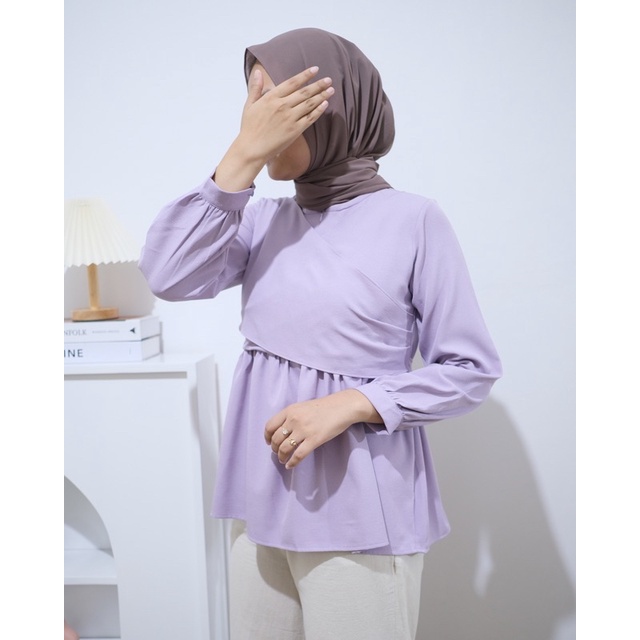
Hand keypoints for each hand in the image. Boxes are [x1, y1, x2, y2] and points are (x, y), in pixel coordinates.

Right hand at [238, 65, 333, 164]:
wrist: (252, 149)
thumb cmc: (249, 128)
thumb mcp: (250, 105)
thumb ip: (256, 88)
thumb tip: (258, 71)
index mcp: (271, 98)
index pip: (292, 83)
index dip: (305, 75)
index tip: (315, 70)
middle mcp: (282, 106)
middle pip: (304, 93)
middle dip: (318, 85)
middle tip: (329, 80)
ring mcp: (290, 119)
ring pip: (309, 104)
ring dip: (322, 96)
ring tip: (331, 90)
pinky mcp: (295, 131)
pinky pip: (310, 118)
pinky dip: (319, 111)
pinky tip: (325, 105)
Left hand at [264, 389, 382, 469]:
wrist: (342, 407)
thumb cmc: (323, 407)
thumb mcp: (302, 407)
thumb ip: (291, 416)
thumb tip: (281, 431)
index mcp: (290, 410)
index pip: (270, 426)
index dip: (267, 437)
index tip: (269, 443)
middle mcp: (294, 420)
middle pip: (276, 439)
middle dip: (274, 449)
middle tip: (277, 453)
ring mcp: (304, 430)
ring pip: (285, 448)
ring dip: (281, 457)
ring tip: (283, 460)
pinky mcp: (314, 440)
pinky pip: (298, 455)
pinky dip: (292, 463)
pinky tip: (290, 466)